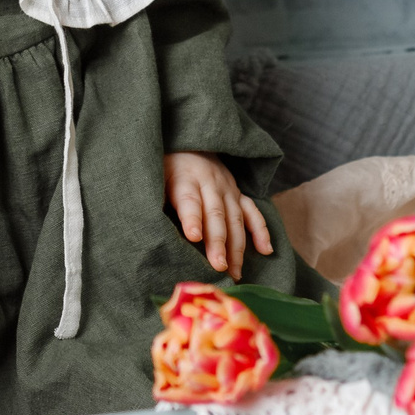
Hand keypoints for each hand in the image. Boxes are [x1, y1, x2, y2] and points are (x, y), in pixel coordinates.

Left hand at [164, 151, 274, 280]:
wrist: (188, 143)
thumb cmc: (165, 168)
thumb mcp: (153, 179)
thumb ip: (154, 202)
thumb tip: (148, 231)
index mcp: (185, 178)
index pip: (189, 200)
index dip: (192, 218)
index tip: (193, 237)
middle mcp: (210, 183)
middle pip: (215, 214)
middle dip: (218, 242)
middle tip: (218, 266)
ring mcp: (227, 188)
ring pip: (235, 218)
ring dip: (237, 246)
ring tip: (235, 272)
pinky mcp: (238, 193)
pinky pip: (253, 211)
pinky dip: (261, 230)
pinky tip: (266, 250)